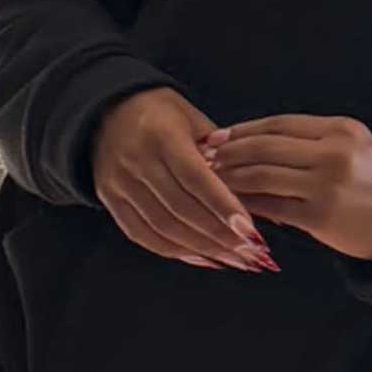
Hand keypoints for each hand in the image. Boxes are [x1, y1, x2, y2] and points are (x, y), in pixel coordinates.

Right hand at [89, 86, 269, 271]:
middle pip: (180, 208)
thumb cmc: (161, 114)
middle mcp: (136, 160)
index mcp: (161, 134)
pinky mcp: (109, 200)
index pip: (195, 178)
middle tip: (251, 253)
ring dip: (201, 248)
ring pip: (162, 227)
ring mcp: (119, 183)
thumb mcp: (194, 119)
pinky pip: (141, 234)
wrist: (108, 111)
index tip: (250, 231)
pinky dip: (173, 251)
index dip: (223, 206)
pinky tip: (201, 257)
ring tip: (233, 260)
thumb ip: (222, 153)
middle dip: (219, 236)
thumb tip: (263, 190)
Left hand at [201, 112, 371, 266]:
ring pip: (262, 176)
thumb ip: (311, 142)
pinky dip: (246, 205)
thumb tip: (254, 141)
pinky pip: (270, 206)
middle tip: (204, 158)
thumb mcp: (354, 148)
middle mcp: (335, 152)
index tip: (218, 136)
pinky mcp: (319, 216)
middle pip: (265, 146)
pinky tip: (232, 206)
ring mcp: (327, 184)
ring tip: (210, 181)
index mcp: (341, 129)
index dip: (243, 130)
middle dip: (228, 152)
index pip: (279, 123)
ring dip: (230, 178)